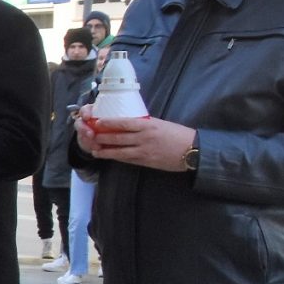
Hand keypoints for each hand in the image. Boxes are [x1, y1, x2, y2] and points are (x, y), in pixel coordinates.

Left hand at [82, 115, 198, 172]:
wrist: (192, 149)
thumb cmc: (177, 134)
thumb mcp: (160, 124)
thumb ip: (144, 124)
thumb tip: (129, 123)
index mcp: (148, 125)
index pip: (124, 123)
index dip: (108, 123)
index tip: (97, 122)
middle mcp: (144, 138)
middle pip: (118, 137)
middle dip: (102, 137)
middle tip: (90, 136)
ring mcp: (144, 151)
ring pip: (120, 151)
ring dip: (105, 151)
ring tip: (95, 150)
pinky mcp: (146, 161)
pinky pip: (128, 159)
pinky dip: (117, 158)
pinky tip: (109, 157)